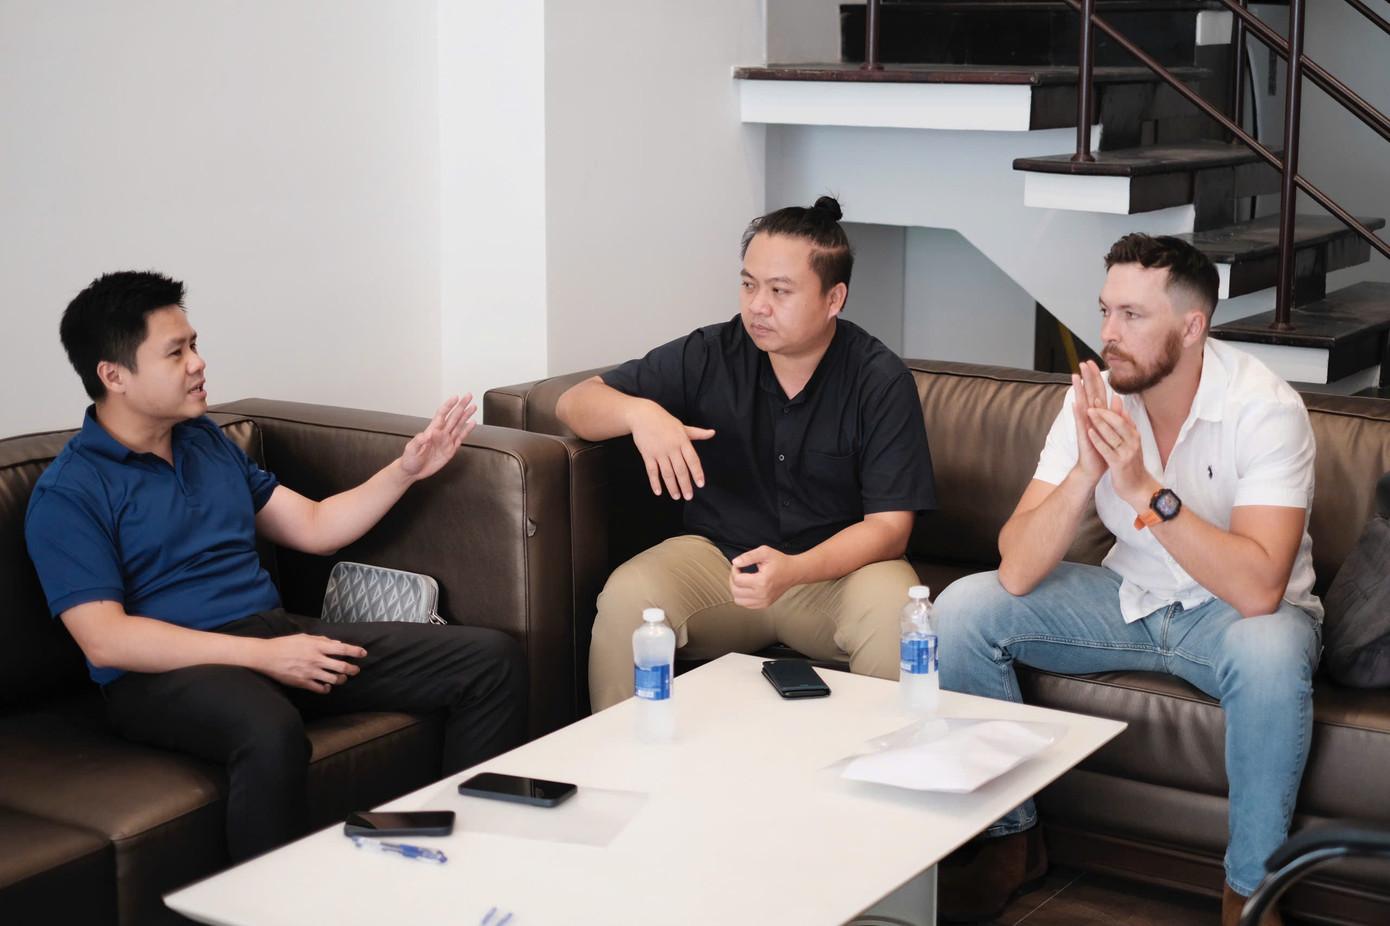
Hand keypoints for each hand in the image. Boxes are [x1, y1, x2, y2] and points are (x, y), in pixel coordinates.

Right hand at [258, 634, 366, 693]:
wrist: (266, 656)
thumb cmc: (285, 644)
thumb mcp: (304, 637)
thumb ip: (322, 640)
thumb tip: (337, 644)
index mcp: (317, 646)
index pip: (342, 649)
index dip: (355, 651)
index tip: (363, 653)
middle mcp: (316, 660)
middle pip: (342, 667)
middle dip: (353, 669)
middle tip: (356, 670)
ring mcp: (310, 672)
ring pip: (334, 680)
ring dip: (342, 680)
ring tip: (342, 678)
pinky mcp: (303, 683)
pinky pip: (321, 689)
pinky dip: (327, 689)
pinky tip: (327, 686)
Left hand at [401, 394, 476, 480]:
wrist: (413, 471)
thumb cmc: (410, 459)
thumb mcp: (411, 449)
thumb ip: (419, 441)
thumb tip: (427, 434)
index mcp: (432, 430)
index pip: (442, 414)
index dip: (448, 406)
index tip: (455, 397)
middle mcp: (441, 433)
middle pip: (453, 416)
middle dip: (461, 406)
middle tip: (468, 396)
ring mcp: (447, 440)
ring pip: (459, 425)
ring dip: (466, 415)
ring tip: (473, 406)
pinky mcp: (451, 449)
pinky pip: (461, 437)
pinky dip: (467, 430)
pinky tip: (473, 423)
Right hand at [630, 402, 714, 499]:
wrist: (643, 415)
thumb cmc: (665, 421)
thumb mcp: (683, 426)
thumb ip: (698, 433)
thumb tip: (712, 433)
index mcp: (682, 441)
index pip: (693, 460)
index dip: (697, 473)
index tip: (700, 485)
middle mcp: (672, 448)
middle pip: (680, 470)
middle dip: (685, 485)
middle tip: (689, 497)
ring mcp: (659, 452)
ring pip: (667, 473)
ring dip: (672, 487)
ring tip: (676, 497)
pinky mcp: (647, 455)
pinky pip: (652, 471)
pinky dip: (655, 482)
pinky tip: (658, 492)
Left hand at [729, 546, 801, 608]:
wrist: (793, 572)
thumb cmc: (780, 561)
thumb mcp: (765, 552)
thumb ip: (748, 556)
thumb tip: (735, 562)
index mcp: (762, 582)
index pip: (737, 580)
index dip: (734, 570)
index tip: (739, 565)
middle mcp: (762, 594)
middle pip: (735, 591)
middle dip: (732, 579)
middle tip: (738, 571)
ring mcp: (764, 601)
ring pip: (738, 600)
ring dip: (736, 589)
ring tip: (741, 580)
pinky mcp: (764, 604)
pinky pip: (746, 604)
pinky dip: (742, 596)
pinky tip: (747, 587)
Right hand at [1071, 360, 1110, 485]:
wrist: (1092, 468)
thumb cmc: (1101, 449)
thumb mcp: (1111, 429)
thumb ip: (1112, 413)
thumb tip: (1117, 397)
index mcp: (1098, 414)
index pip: (1097, 391)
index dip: (1096, 377)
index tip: (1093, 362)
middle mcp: (1090, 417)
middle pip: (1089, 393)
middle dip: (1086, 377)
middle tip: (1082, 362)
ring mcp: (1085, 425)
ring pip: (1082, 404)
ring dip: (1078, 390)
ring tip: (1074, 376)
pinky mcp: (1083, 436)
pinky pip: (1081, 423)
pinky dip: (1078, 413)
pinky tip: (1075, 403)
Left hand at [1085, 403, 1157, 509]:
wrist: (1139, 488)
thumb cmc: (1132, 465)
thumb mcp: (1132, 444)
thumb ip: (1128, 428)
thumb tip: (1124, 410)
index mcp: (1135, 437)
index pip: (1121, 418)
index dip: (1109, 408)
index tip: (1098, 397)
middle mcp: (1133, 443)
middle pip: (1118, 423)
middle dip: (1104, 411)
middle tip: (1092, 401)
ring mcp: (1126, 453)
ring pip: (1112, 434)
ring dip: (1100, 422)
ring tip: (1088, 412)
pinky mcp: (1119, 464)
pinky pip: (1107, 449)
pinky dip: (1098, 439)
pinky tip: (1089, 432)